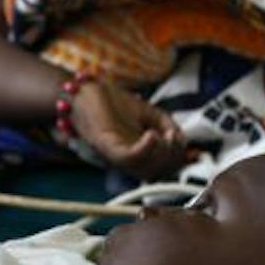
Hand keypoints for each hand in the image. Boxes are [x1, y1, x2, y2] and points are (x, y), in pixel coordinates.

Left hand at [70, 78, 190, 178]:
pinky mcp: (105, 146)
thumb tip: (181, 138)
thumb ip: (167, 123)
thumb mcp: (149, 112)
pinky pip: (128, 158)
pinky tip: (153, 135)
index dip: (178, 158)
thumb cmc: (112, 102)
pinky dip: (145, 150)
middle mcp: (127, 160)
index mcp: (138, 154)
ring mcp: (116, 155)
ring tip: (165, 135)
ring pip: (146, 170)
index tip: (181, 139)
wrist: (82, 91)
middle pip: (158, 173)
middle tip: (174, 136)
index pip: (163, 168)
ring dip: (162, 154)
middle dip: (173, 156)